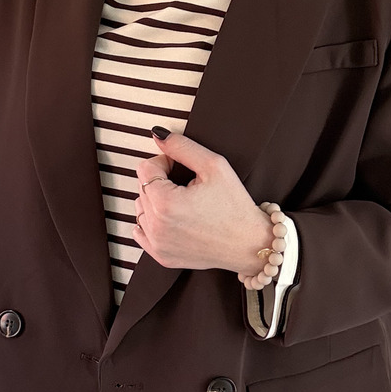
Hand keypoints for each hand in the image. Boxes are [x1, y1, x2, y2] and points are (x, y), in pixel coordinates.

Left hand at [131, 128, 272, 273]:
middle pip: (142, 188)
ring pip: (141, 209)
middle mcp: (156, 226)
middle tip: (188, 187)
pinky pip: (141, 232)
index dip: (164, 162)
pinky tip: (174, 220)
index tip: (182, 169)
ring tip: (183, 204)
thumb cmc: (236, 207)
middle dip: (161, 182)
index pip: (145, 168)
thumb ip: (182, 147)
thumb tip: (159, 135)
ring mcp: (157, 244)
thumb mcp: (214, 166)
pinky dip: (153, 223)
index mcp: (166, 203)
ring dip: (156, 202)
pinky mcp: (161, 256)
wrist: (250, 244)